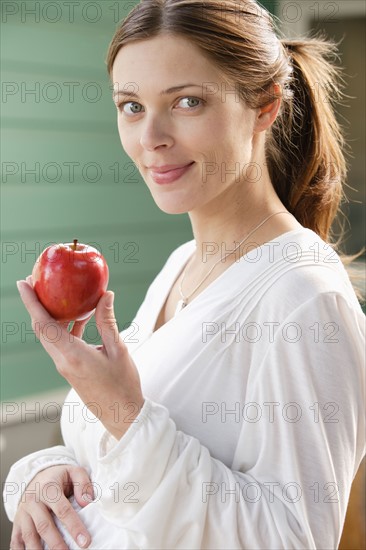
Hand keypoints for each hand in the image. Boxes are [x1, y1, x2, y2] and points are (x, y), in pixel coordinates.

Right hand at [10, 464, 93, 549]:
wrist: (36, 477)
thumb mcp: (73, 472)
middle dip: (57, 544)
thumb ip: (83, 484)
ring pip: (29, 536)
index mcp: (49, 488)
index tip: (85, 541)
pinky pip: (16, 540)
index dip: (74, 526)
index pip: (62, 509)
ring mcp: (23, 513)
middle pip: (44, 526)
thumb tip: (87, 502)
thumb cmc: (59, 478)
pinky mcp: (17, 523)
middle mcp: (33, 501)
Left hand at [17, 278, 144, 439]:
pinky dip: (65, 327)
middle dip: (35, 304)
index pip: (43, 324)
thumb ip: (108, 321)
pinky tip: (81, 318)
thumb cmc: (122, 384)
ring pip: (50, 336)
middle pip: (41, 328)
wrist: (122, 414)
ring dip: (50, 316)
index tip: (23, 283)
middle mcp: (63, 361)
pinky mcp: (70, 369)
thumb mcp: (117, 349)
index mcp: (72, 355)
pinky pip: (61, 343)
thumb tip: (106, 295)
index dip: (31, 302)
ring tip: (58, 296)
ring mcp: (65, 366)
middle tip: (36, 282)